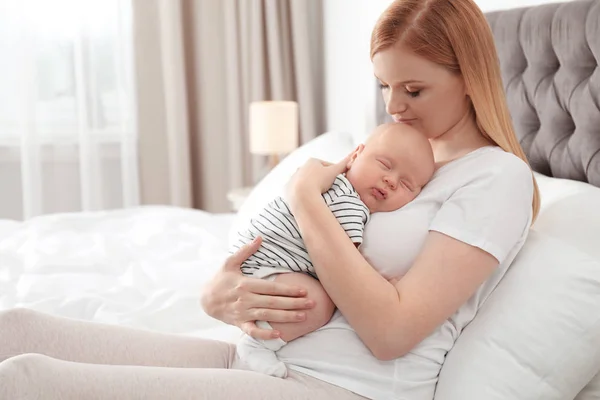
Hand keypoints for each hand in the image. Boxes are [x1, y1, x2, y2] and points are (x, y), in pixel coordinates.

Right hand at [200, 237, 315, 339]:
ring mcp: (243, 313)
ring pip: (268, 315)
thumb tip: (259, 237)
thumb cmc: (220, 279)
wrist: (205, 299)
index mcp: (246, 284)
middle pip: (274, 302)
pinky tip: (279, 334)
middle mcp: (246, 299)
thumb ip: (245, 251)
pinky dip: (265, 334)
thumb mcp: (230, 263)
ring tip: (303, 317)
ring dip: (286, 317)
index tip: (303, 290)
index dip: (288, 289)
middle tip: (311, 303)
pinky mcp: (240, 324)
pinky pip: (253, 331)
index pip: (271, 287)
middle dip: (294, 303)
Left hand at [285, 153, 352, 206]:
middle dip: (322, 180)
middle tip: (329, 190)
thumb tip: (356, 154)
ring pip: (306, 182)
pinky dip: (303, 194)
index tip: (337, 181)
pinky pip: (297, 191)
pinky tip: (308, 199)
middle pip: (316, 174)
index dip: (333, 174)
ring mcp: (293, 178)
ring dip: (312, 187)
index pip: (326, 166)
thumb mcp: (334, 172)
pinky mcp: (288, 188)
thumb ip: (344, 164)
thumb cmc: (319, 181)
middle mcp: (301, 167)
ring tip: (319, 195)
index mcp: (312, 161)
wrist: (302, 195)